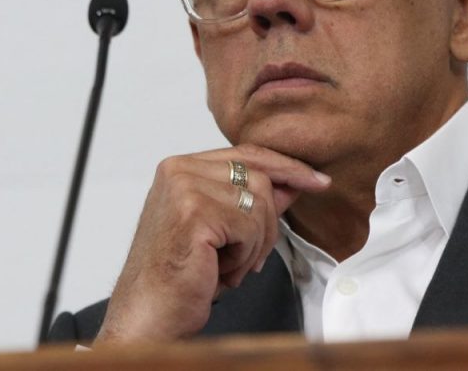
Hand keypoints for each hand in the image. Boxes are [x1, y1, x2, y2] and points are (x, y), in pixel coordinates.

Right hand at [93, 144, 330, 345]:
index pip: (247, 154)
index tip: (317, 181)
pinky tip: (221, 272)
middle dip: (269, 223)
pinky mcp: (194, 213)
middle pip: (259, 178)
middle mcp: (179, 170)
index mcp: (181, 167)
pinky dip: (244, 256)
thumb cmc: (180, 276)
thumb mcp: (224, 231)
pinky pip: (250, 228)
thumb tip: (294, 182)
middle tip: (255, 257)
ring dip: (254, 244)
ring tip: (229, 266)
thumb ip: (254, 200)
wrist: (150, 314)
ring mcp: (185, 188)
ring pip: (259, 203)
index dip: (286, 167)